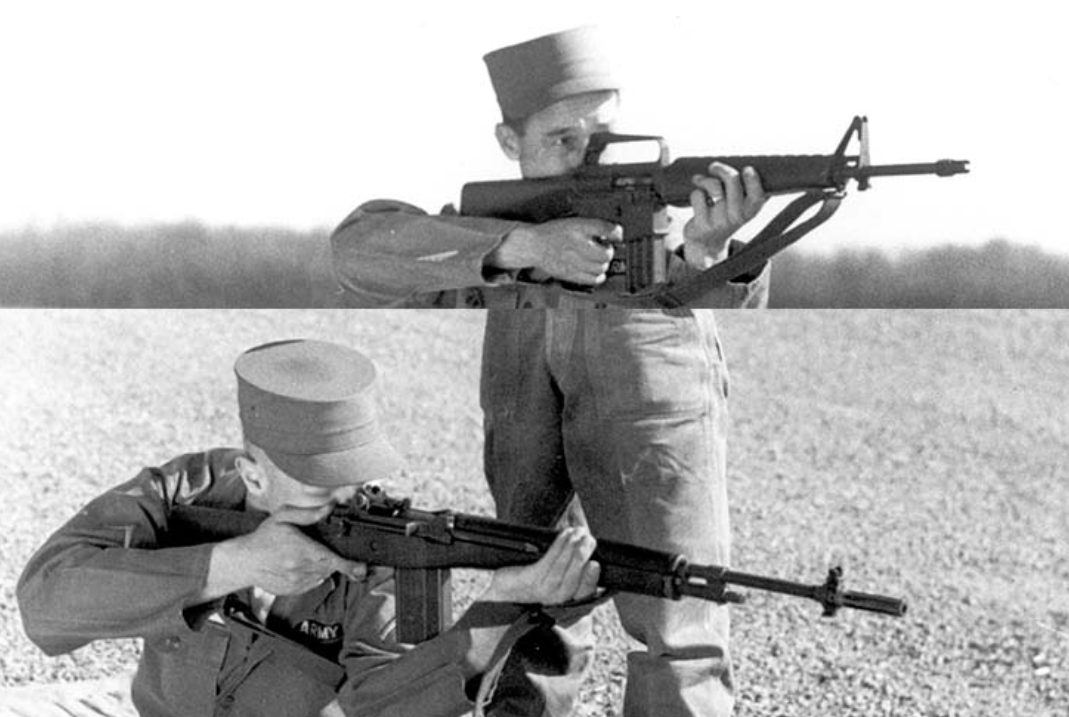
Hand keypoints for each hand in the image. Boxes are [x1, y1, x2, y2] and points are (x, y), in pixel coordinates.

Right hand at [224, 504, 366, 594]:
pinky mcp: (293, 591)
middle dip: (332, 558)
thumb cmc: (263, 538)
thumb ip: (309, 514)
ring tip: (303, 554)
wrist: (243, 561)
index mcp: (301, 551)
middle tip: (315, 547)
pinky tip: (298, 564)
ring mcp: (297, 582)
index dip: (350, 565)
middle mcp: (300, 569)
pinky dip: (312, 575)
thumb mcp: (283, 517)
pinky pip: (312, 583)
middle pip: (330, 567)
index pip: (332, 560)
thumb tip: (329, 508)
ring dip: (321, 566)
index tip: (361, 568)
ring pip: (322, 576)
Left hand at [482, 527, 600, 605]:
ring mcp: (543, 592)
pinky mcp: (531, 581)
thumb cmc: (529, 577)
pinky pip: (548, 563)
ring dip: (571, 547)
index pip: (585, 593)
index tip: (596, 563)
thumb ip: (572, 558)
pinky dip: (559, 547)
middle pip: (574, 580)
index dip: (592, 580)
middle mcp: (556, 599)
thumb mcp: (554, 570)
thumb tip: (584, 534)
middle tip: (588, 538)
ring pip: (562, 569)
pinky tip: (563, 536)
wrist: (502, 589)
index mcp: (566, 598)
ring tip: (577, 532)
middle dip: (583, 556)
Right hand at [490, 219, 620, 284]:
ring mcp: (574, 262)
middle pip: (607, 253)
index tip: (616, 234)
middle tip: (602, 247)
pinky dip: (599, 275)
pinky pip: (594, 279)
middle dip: (608, 250)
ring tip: (596, 258)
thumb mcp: (575, 222)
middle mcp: (577, 244)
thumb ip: (595, 226)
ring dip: (603, 263)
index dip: (616, 233)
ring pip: (602, 267)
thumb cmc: (555, 233)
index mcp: (579, 228)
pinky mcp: (571, 275)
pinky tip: (595, 269)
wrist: (534, 245)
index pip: (606, 229)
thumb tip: (616, 234)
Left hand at [683, 163, 766, 267]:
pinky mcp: (703, 223)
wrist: (707, 243)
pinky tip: (697, 197)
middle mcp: (737, 217)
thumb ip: (751, 190)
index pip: (757, 196)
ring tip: (699, 180)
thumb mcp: (742, 208)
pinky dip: (695, 193)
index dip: (753, 181)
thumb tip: (761, 167)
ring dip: (704, 180)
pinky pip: (698, 196)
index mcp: (750, 211)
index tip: (747, 169)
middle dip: (722, 169)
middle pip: (732, 182)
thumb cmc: (726, 216)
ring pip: (713, 187)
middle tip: (714, 167)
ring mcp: (720, 221)